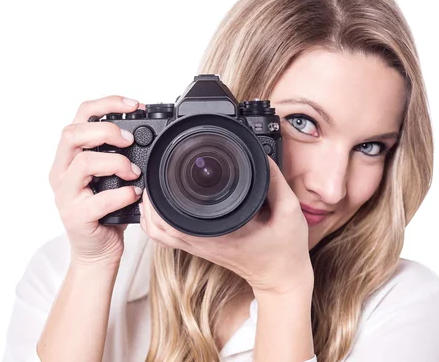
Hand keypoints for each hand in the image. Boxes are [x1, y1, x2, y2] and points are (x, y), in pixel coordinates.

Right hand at [49, 96, 144, 268]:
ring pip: (82, 163)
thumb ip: (118, 154)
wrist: (97, 252)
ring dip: (115, 162)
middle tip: (130, 140)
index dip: (106, 104)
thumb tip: (147, 133)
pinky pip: (97, 200)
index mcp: (68, 157)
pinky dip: (121, 194)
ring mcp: (65, 195)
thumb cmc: (105, 212)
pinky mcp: (75, 217)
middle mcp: (61, 172)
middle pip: (72, 133)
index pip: (79, 117)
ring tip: (134, 172)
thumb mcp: (109, 176)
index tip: (133, 105)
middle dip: (106, 130)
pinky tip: (133, 194)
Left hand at [138, 156, 313, 294]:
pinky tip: (159, 207)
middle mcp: (203, 242)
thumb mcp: (290, 212)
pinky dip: (156, 223)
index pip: (175, 218)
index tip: (160, 174)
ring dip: (148, 212)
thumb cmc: (285, 251)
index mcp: (221, 233)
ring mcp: (198, 247)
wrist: (281, 280)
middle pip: (157, 225)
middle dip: (149, 199)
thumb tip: (260, 157)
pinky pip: (166, 238)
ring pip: (157, 233)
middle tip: (152, 175)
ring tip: (151, 188)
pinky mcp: (199, 248)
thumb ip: (275, 182)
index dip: (160, 198)